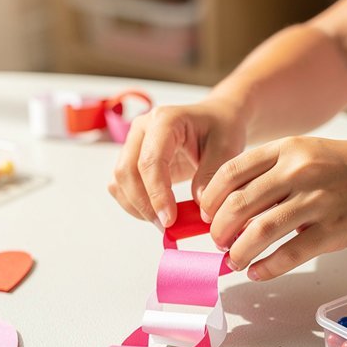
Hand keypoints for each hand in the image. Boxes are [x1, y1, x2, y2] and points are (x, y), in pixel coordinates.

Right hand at [108, 98, 246, 226]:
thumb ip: (212, 175)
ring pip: (119, 181)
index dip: (157, 194)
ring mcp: (133, 143)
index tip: (170, 220)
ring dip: (136, 206)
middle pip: (126, 171)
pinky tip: (156, 213)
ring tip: (164, 222)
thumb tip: (199, 207)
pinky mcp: (131, 159)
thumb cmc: (221, 128)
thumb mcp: (227, 148)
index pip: (150, 160)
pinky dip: (134, 204)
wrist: (215, 119)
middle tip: (167, 226)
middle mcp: (142, 129)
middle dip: (143, 204)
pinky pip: (121, 186)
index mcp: (165, 120)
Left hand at [200, 136, 346, 279]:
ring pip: (259, 231)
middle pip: (239, 204)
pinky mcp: (332, 231)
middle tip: (217, 241)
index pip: (230, 172)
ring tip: (233, 260)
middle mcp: (299, 172)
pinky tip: (257, 271)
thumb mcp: (307, 152)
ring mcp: (317, 202)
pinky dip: (265, 267)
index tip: (205, 214)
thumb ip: (271, 172)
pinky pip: (288, 255)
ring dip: (238, 252)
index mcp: (288, 149)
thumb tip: (230, 204)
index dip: (210, 198)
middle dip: (218, 229)